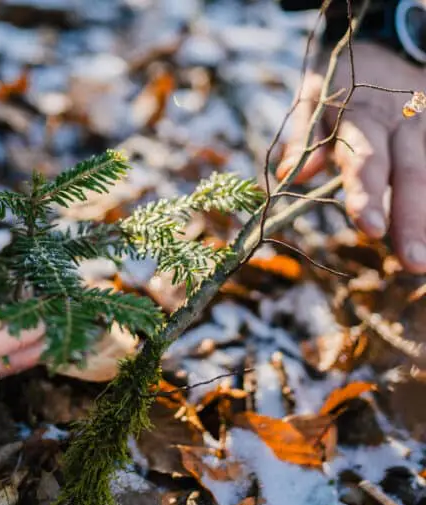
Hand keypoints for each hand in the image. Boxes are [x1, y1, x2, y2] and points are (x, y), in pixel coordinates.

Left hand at [277, 42, 425, 272]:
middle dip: (411, 218)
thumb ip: (303, 136)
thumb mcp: (312, 97)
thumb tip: (292, 174)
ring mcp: (425, 127)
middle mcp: (400, 123)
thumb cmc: (338, 83)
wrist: (388, 43)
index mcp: (359, 115)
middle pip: (409, 172)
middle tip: (412, 261)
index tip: (368, 227)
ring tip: (422, 260)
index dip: (366, 192)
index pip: (362, 157)